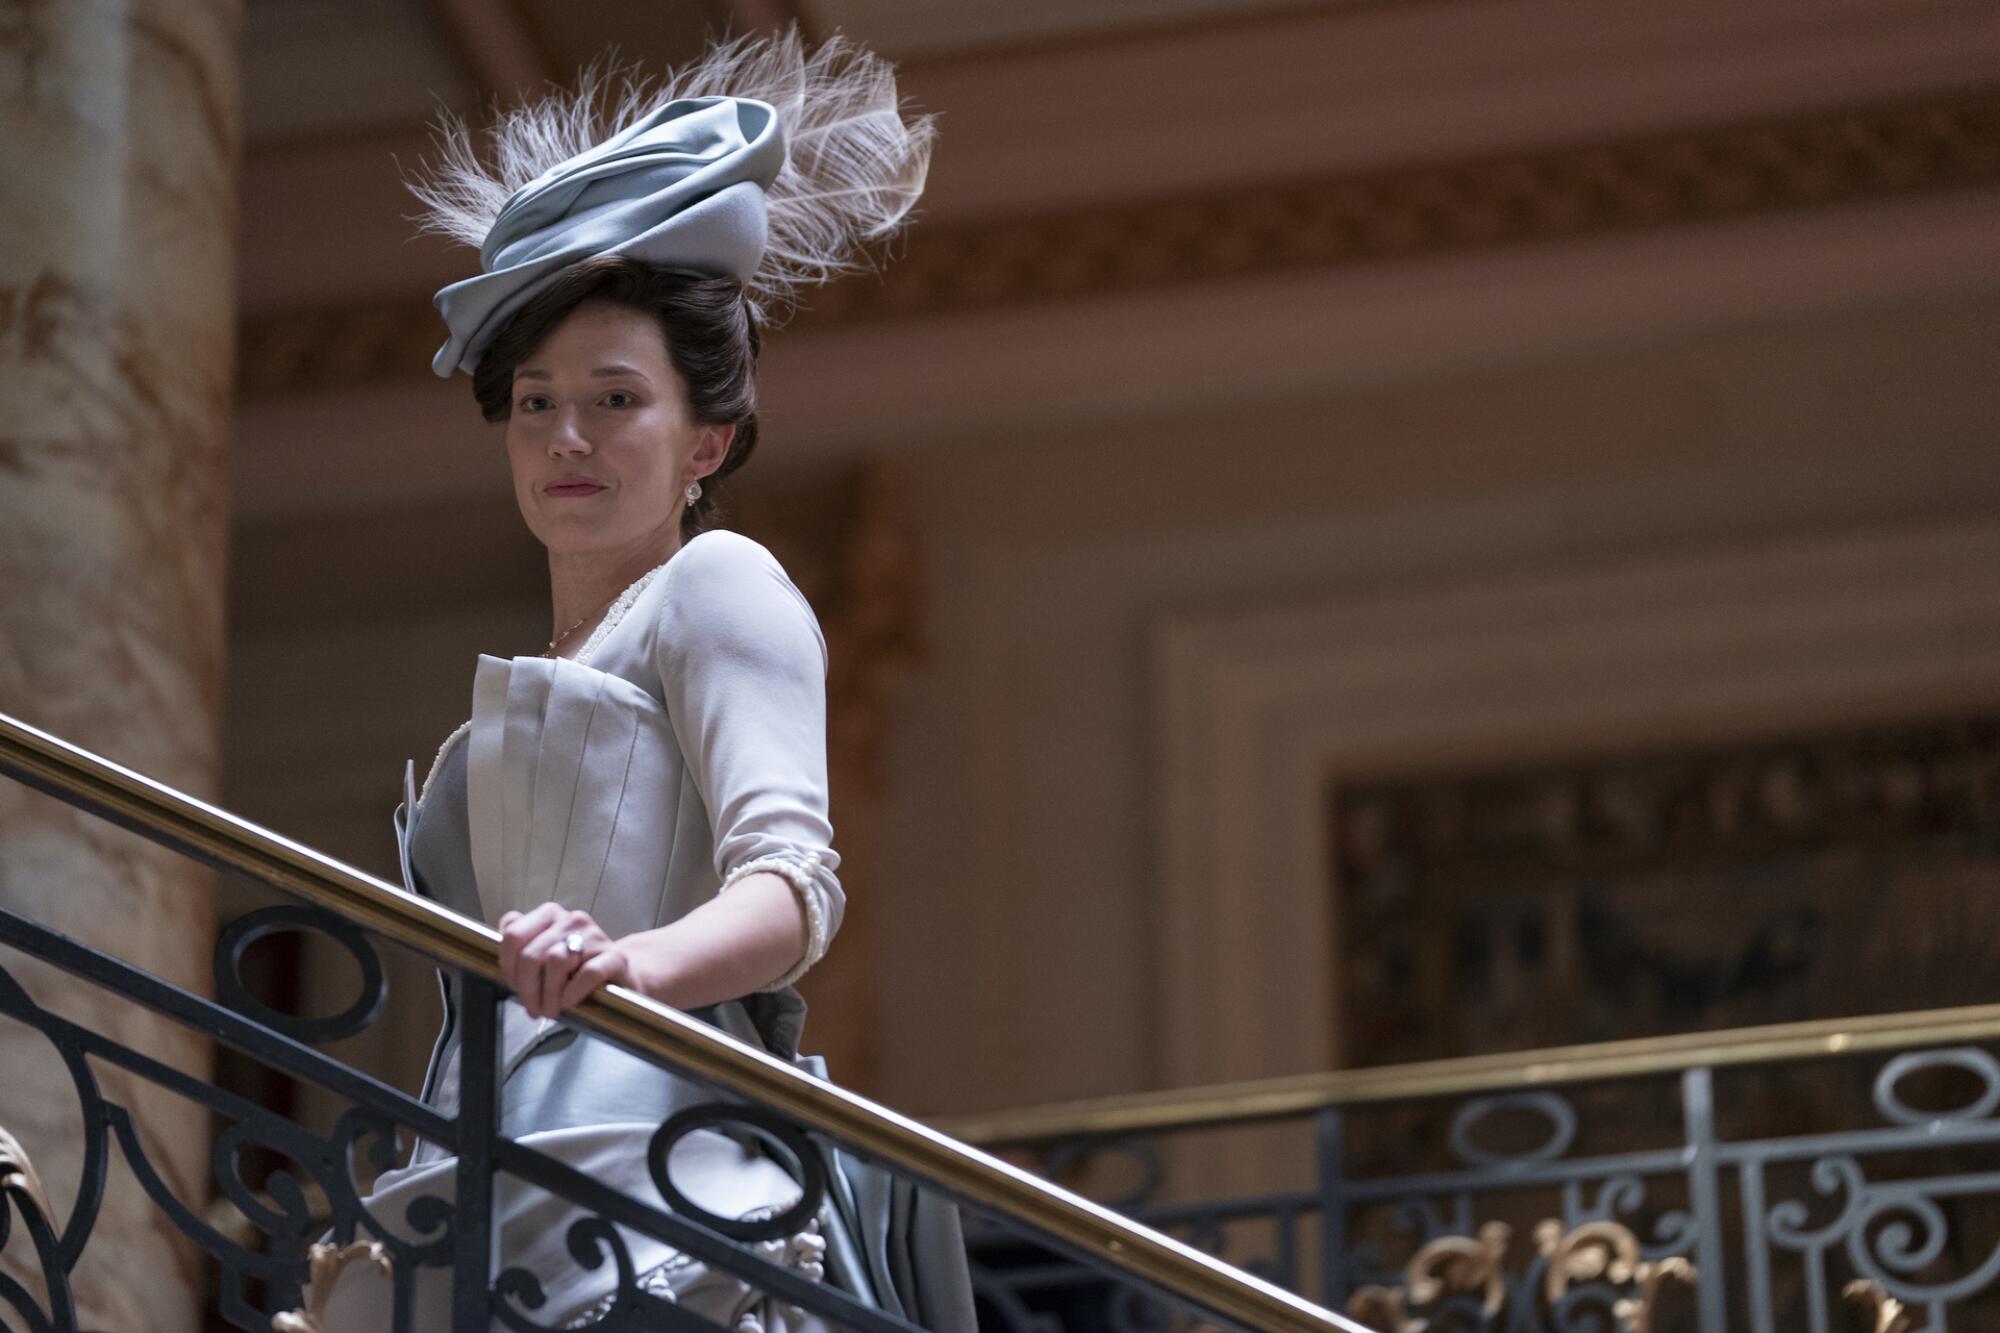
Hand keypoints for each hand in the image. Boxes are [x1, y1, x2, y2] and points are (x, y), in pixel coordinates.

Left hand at [497, 903, 634, 1018]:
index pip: (513, 935)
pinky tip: (569, 1002)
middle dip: (527, 988)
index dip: (508, 967)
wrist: (620, 977)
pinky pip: (587, 973)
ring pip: (556, 961)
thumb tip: (503, 929)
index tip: (515, 987)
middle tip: (533, 1007)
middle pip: (531, 954)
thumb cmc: (576, 970)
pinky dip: (573, 993)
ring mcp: (595, 936)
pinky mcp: (615, 957)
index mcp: (550, 915)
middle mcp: (572, 920)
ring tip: (551, 1009)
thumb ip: (521, 941)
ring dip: (549, 994)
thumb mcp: (543, 954)